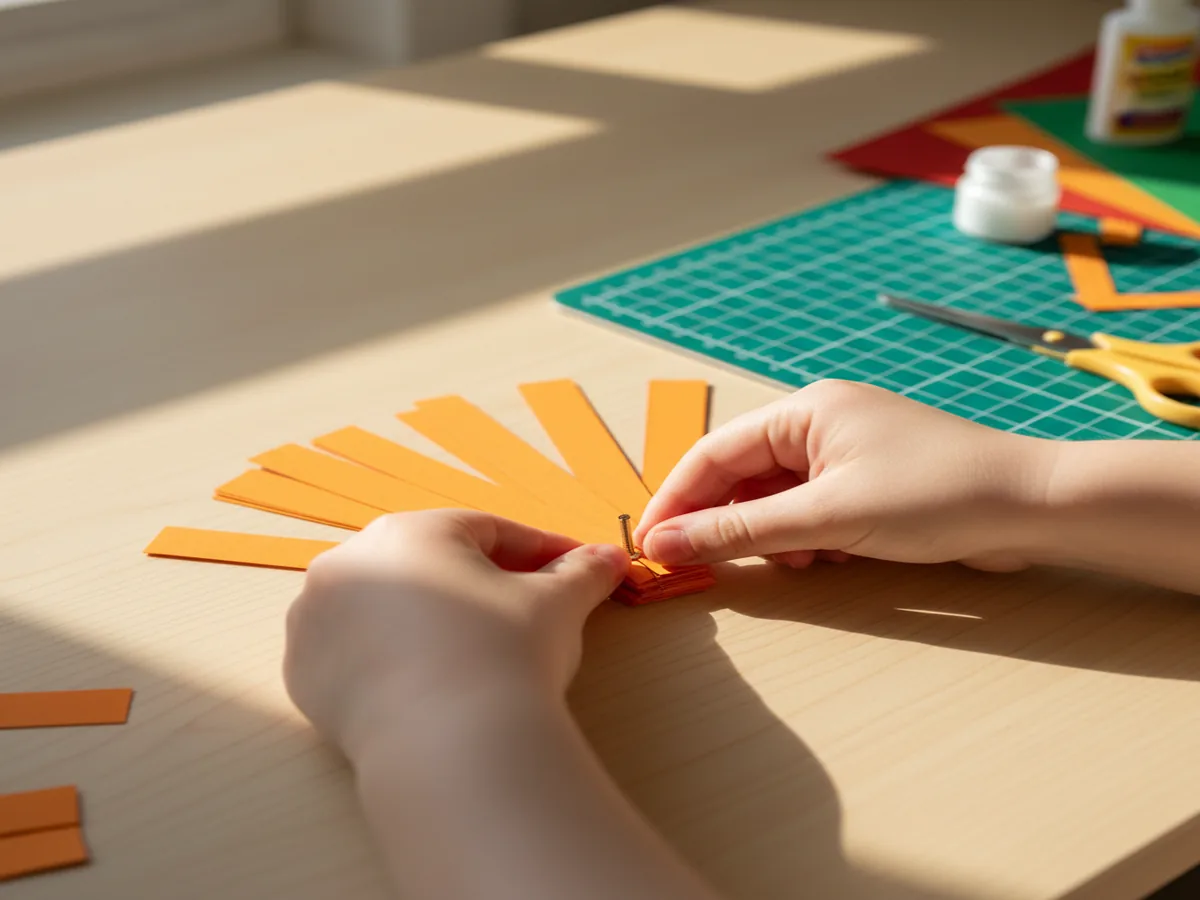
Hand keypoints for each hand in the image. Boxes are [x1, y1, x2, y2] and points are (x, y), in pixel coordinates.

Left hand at [283, 510, 629, 757]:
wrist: (450, 747)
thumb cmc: (505, 656)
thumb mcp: (556, 605)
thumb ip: (581, 573)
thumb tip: (610, 559)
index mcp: (411, 531)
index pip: (486, 532)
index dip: (536, 552)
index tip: (569, 570)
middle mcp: (349, 562)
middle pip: (429, 565)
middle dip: (478, 583)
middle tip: (524, 610)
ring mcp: (314, 619)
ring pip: (384, 607)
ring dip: (425, 618)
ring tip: (470, 650)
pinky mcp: (300, 674)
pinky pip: (352, 655)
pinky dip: (386, 661)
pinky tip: (424, 682)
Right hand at [634, 380, 1057, 570]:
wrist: (1033, 508)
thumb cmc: (934, 495)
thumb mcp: (826, 518)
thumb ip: (741, 532)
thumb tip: (665, 543)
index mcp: (805, 410)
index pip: (714, 452)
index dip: (676, 499)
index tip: (649, 543)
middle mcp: (821, 424)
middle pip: (743, 475)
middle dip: (725, 522)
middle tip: (699, 566)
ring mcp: (848, 454)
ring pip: (777, 499)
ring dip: (772, 536)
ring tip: (793, 563)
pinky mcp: (871, 485)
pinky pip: (812, 511)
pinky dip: (806, 539)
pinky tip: (825, 560)